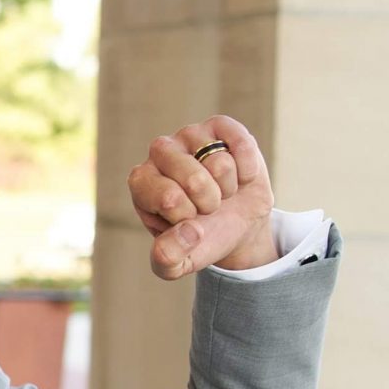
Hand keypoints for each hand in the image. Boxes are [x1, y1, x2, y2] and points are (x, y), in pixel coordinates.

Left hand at [127, 116, 277, 279]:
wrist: (232, 226)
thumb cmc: (197, 240)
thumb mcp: (176, 263)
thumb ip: (167, 259)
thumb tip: (188, 231)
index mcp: (141, 182)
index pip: (168, 197)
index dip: (187, 216)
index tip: (186, 220)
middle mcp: (159, 152)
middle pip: (194, 179)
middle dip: (209, 203)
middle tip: (207, 207)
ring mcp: (189, 135)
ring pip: (220, 163)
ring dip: (228, 187)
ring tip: (219, 191)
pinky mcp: (220, 126)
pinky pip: (240, 143)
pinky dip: (247, 168)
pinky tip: (238, 176)